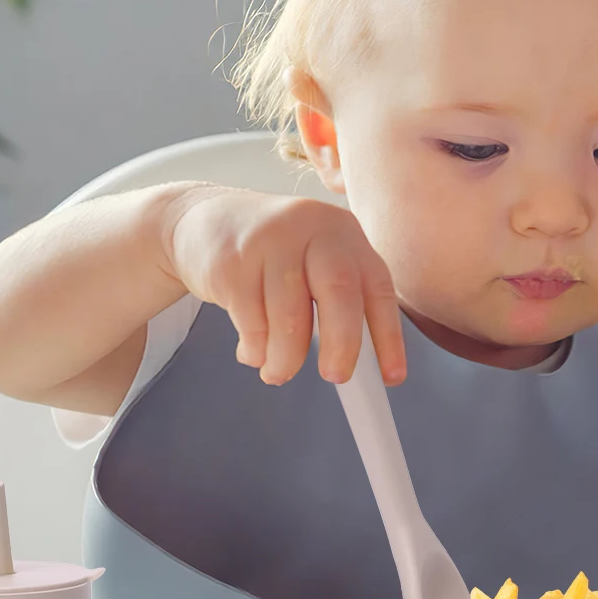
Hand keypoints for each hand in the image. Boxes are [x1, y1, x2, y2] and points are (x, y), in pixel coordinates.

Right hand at [160, 187, 405, 386]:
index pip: (377, 287)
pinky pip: (250, 320)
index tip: (392, 378)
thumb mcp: (315, 259)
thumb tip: (359, 365)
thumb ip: (339, 299)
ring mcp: (270, 241)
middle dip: (342, 343)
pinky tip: (252, 351)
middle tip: (336, 377)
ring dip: (286, 358)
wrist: (205, 220)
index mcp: (344, 233)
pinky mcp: (232, 260)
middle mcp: (312, 229)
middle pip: (339, 290)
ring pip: (289, 315)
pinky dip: (255, 348)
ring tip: (278, 372)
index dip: (389, 336)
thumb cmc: (273, 253)